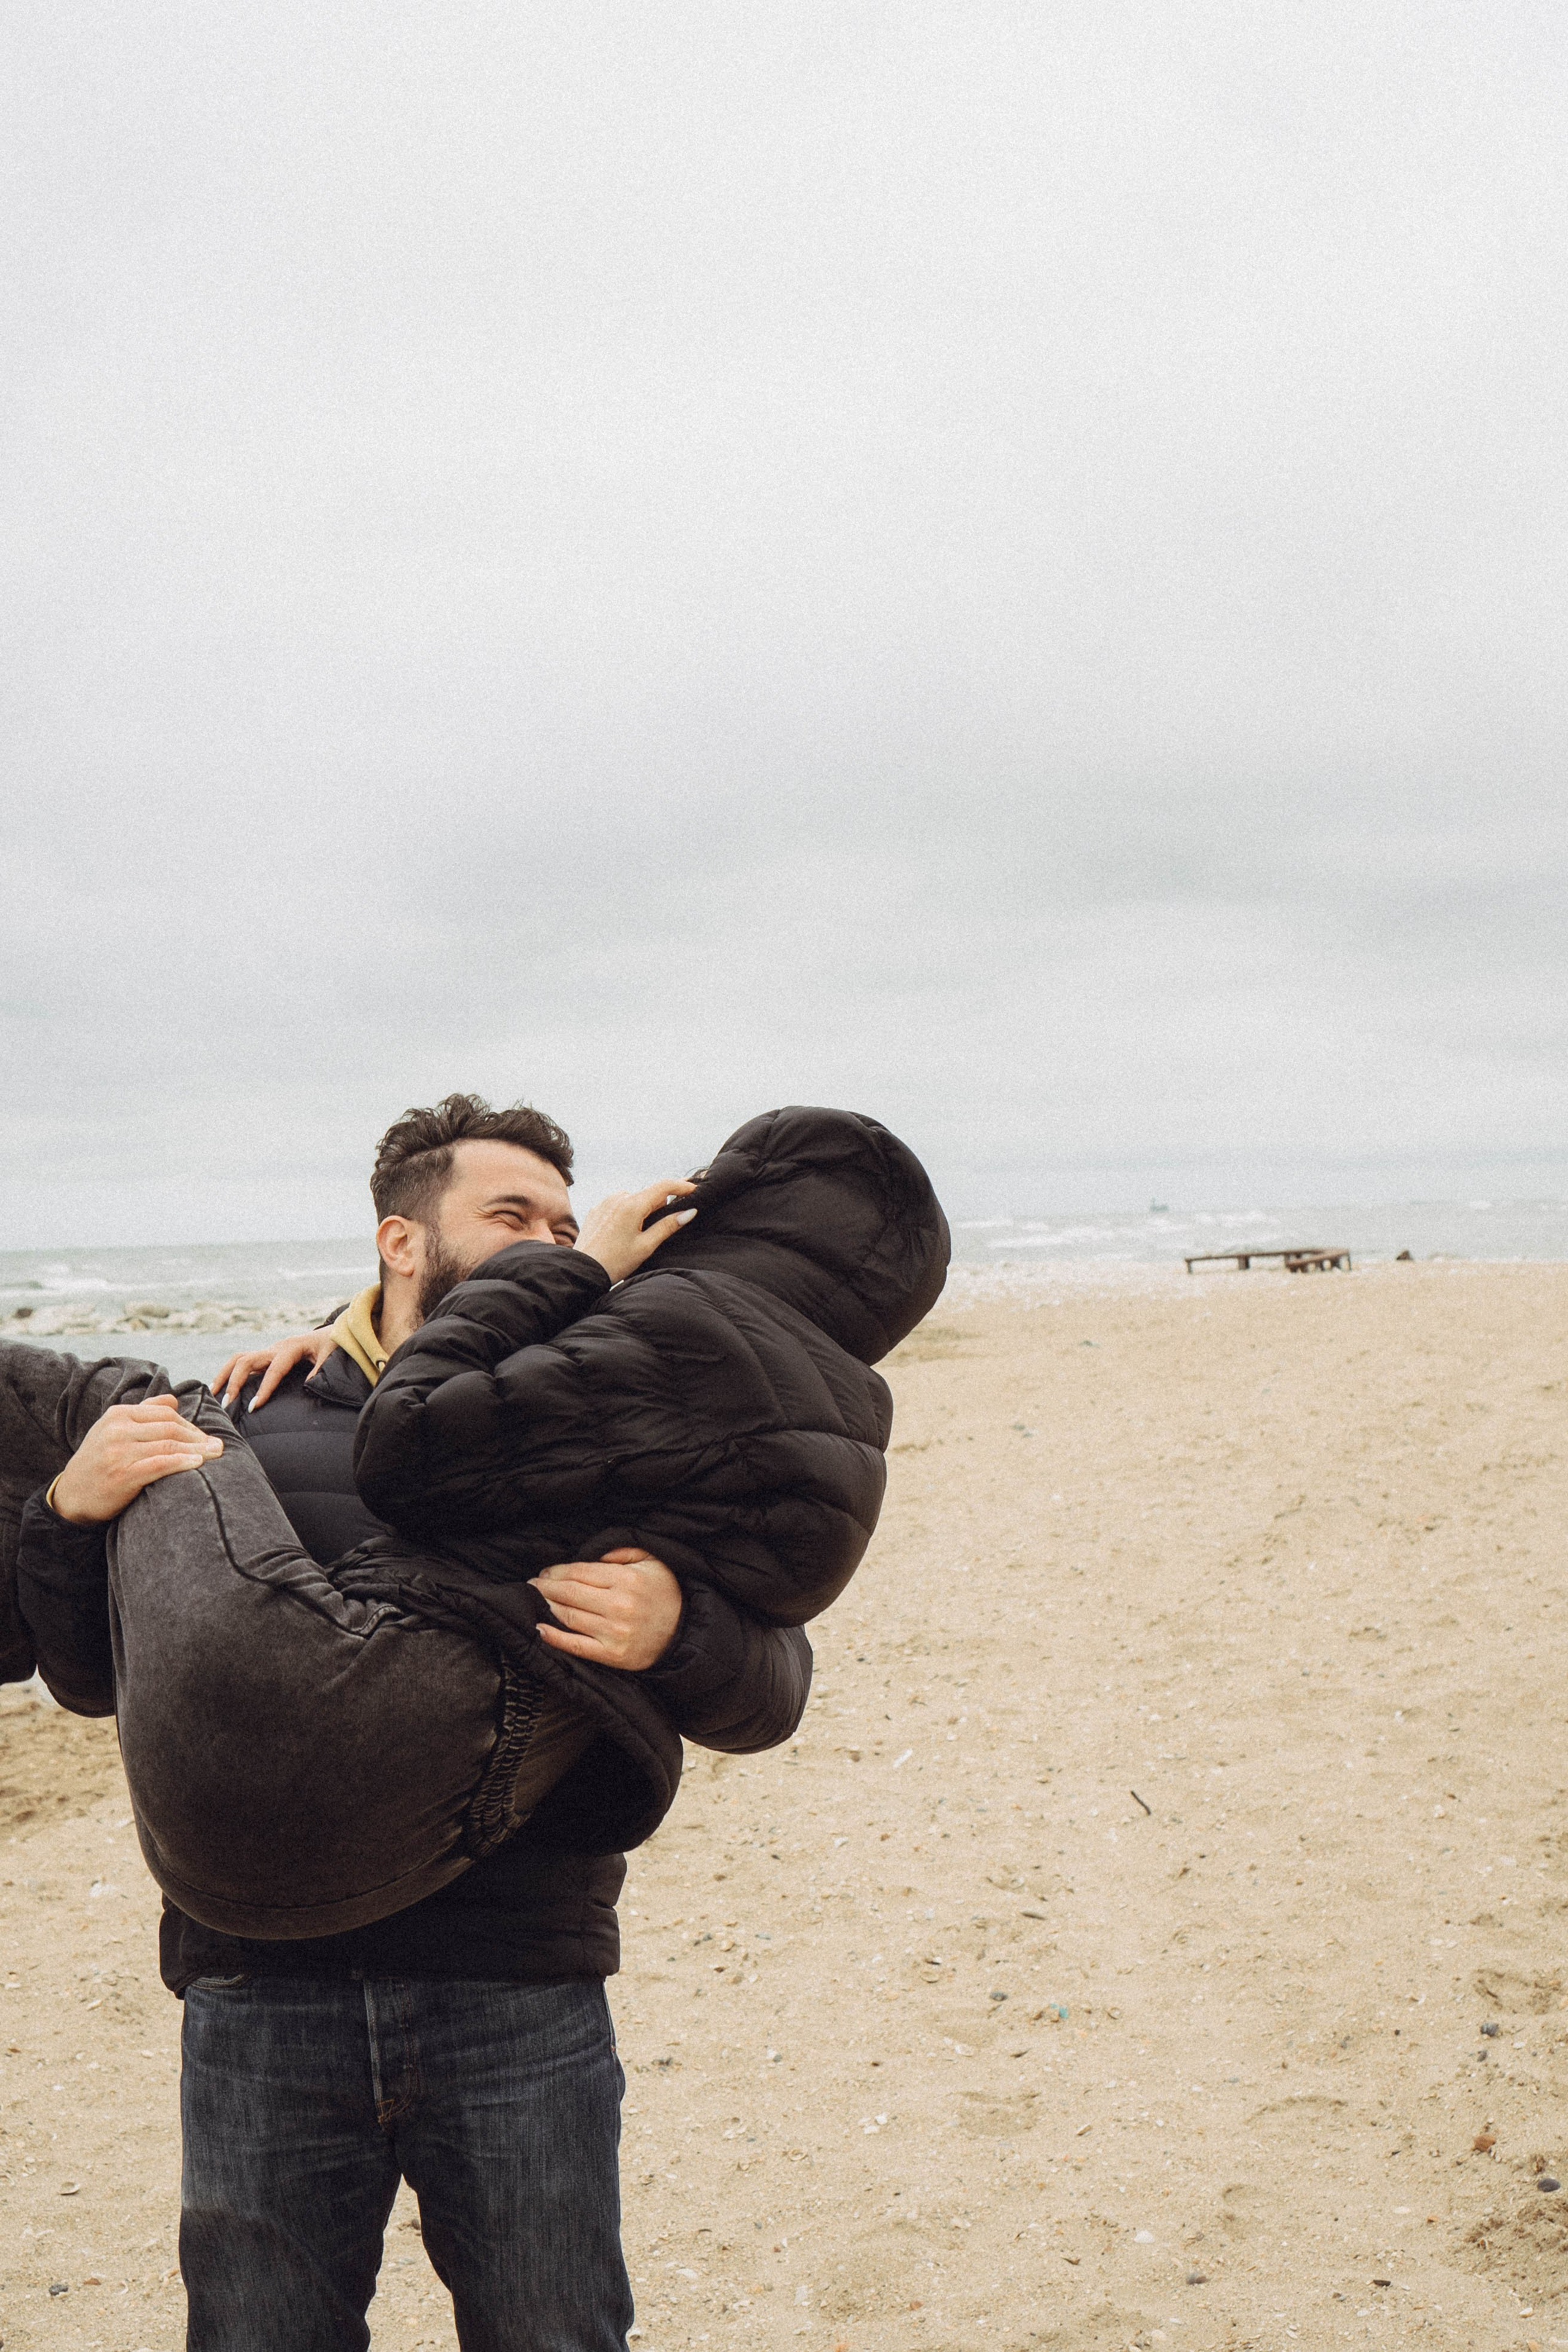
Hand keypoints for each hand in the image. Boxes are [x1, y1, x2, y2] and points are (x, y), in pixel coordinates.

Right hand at [50, 1397, 223, 1525]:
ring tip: (216, 1454)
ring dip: (197, 1450)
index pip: (165, 1413)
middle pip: (170, 1427)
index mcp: (118, 1414)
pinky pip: (160, 1464)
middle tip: (218, 1446)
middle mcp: (118, 1429)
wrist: (72, 1496)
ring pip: (168, 1445)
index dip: (190, 1425)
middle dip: (198, 1437)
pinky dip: (182, 1462)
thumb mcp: (113, 1429)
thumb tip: (174, 1400)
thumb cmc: (99, 1461)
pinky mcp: (123, 1474)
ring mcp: (119, 1451)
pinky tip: (198, 1464)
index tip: (205, 1437)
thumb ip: (143, 1412)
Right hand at [215, 1329, 338, 1411]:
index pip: (274, 1370)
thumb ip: (321, 1369)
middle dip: (234, 1382)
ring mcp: (268, 1351)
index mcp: (291, 1348)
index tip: (253, 1407)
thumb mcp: (330, 1354)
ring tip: (213, 1394)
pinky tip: (221, 1388)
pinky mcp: (266, 1356)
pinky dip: (229, 1373)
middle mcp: (275, 1348)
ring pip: (239, 1359)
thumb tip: (308, 1386)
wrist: (331, 1331)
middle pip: (246, 1361)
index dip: (264, 1389)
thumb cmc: (331, 1343)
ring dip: (224, 1375)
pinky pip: (243, 1362)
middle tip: (227, 1404)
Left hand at [530, 1548, 682, 1670]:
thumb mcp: (652, 1561)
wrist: (684, 1633)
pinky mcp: (613, 1655)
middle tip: (532, 1584)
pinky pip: (577, 1646)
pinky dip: (554, 1637)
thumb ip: (623, 1551)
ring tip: (534, 1599)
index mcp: (627, 1579)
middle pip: (570, 1593)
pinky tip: (539, 1628)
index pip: (581, 1571)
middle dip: (546, 1587)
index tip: (546, 1571)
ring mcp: (614, 1633)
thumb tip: (592, 1552)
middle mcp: (619, 1606)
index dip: (558, 1571)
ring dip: (547, 1606)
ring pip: (570, 1616)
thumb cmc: (665, 1593)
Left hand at [574, 1180, 696, 1283]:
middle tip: (662, 1225)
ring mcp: (606, 1202)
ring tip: (638, 1234)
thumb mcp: (646, 1246)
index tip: (694, 1190)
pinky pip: (619, 1205)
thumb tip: (689, 1212)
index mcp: (632, 1205)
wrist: (584, 1270)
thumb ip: (668, 1226)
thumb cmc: (615, 1261)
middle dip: (660, 1205)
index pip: (663, 1186)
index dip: (681, 1186)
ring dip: (642, 1210)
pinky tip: (623, 1233)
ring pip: (634, 1199)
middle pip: (649, 1194)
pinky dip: (627, 1213)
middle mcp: (618, 1198)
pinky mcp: (597, 1209)